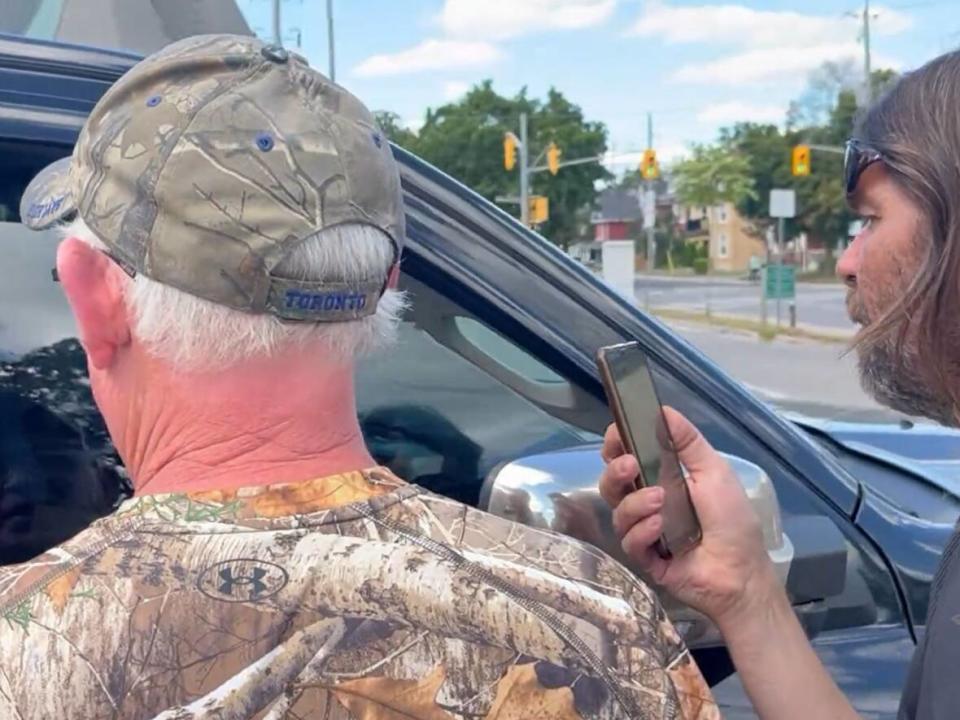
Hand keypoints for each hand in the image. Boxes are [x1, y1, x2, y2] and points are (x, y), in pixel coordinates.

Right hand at [599, 408, 780, 628]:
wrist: (742, 573)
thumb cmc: (732, 520)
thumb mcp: (714, 473)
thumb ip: (688, 442)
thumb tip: (664, 409)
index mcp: (661, 477)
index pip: (625, 456)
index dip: (615, 444)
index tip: (616, 435)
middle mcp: (647, 502)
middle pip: (612, 482)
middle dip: (615, 471)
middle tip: (631, 466)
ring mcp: (643, 531)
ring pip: (618, 511)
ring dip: (635, 503)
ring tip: (660, 502)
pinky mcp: (644, 558)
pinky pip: (629, 541)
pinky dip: (642, 532)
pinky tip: (660, 530)